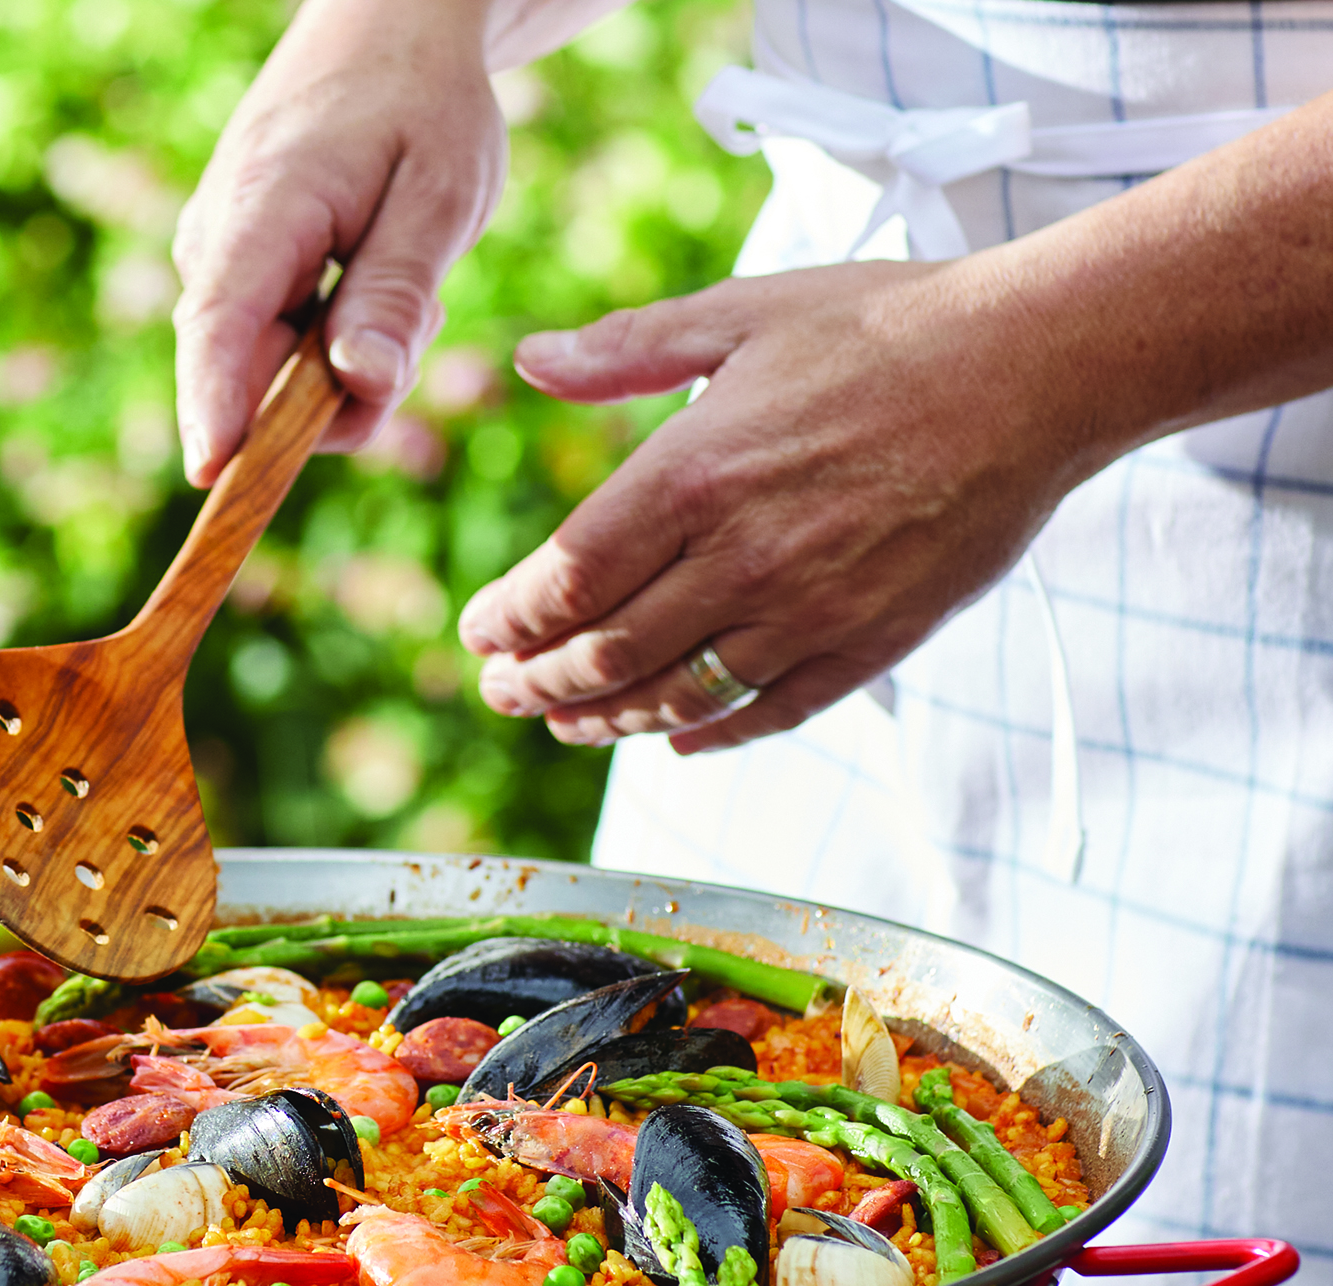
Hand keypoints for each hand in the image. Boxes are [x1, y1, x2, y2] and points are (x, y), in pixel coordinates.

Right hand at [172, 0, 508, 484]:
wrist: (387, 31)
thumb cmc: (421, 103)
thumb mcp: (441, 193)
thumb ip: (398, 292)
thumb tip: (360, 384)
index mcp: (264, 210)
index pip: (222, 324)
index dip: (215, 406)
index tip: (210, 473)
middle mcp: (216, 244)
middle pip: (249, 380)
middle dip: (336, 395)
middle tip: (421, 315)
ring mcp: (217, 264)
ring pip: (270, 380)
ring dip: (346, 367)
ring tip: (403, 278)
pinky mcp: (233, 280)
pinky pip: (278, 357)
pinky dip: (335, 346)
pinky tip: (373, 281)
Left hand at [459, 260, 1101, 750]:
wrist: (1038, 367)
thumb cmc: (889, 326)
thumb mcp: (745, 313)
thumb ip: (628, 349)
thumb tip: (528, 362)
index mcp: (693, 473)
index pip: (565, 580)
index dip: (509, 620)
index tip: (479, 632)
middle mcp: (739, 557)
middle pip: (605, 654)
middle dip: (538, 684)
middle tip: (503, 693)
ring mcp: (805, 612)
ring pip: (675, 697)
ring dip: (605, 720)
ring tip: (565, 721)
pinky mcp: (865, 645)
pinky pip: (765, 713)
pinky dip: (706, 734)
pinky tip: (673, 740)